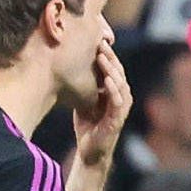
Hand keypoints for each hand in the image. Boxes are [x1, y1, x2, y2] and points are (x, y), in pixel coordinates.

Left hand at [75, 41, 134, 177]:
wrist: (90, 151)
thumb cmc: (88, 125)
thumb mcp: (85, 100)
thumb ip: (85, 85)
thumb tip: (68, 65)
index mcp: (114, 91)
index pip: (113, 68)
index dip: (106, 54)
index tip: (95, 39)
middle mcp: (121, 97)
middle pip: (118, 72)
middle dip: (109, 56)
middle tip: (100, 42)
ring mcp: (121, 109)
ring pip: (120, 83)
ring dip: (112, 70)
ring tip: (102, 57)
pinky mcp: (117, 119)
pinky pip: (118, 101)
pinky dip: (114, 90)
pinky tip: (107, 80)